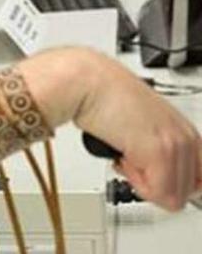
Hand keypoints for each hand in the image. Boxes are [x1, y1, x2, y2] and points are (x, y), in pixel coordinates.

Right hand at [19, 48, 201, 210]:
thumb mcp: (139, 125)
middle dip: (157, 186)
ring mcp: (175, 144)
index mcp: (185, 131)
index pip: (198, 177)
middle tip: (134, 165)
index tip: (150, 174)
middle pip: (187, 190)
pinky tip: (122, 157)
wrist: (88, 83)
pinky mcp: (159, 151)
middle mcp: (186, 137)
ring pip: (173, 195)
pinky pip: (158, 191)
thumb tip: (152, 173)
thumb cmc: (104, 98)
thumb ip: (155, 147)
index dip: (170, 183)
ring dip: (143, 183)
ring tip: (126, 157)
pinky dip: (135, 182)